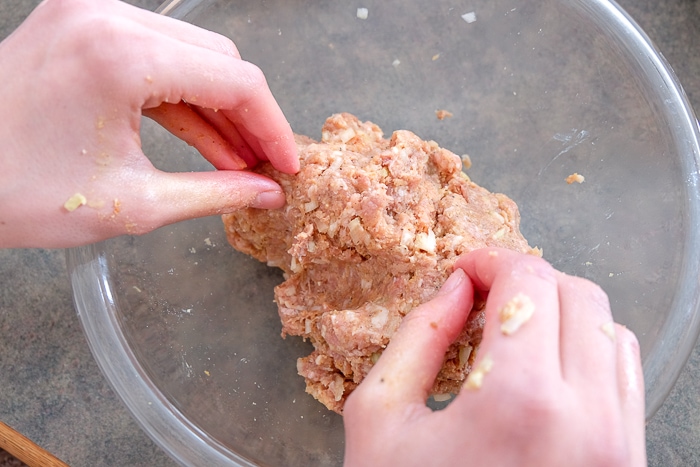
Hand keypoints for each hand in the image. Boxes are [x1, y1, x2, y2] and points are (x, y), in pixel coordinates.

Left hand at [0, 0, 297, 247]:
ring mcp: (90, 13)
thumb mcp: (133, 203)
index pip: (236, 81)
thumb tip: (266, 192)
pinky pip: (153, 55)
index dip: (273, 127)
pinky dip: (180, 97)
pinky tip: (203, 138)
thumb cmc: (17, 191)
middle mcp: (107, 17)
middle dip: (248, 117)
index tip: (287, 163)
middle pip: (218, 59)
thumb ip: (214, 193)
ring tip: (236, 160)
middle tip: (263, 166)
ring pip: (190, 55)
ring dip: (217, 108)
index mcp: (122, 54)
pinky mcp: (79, 24)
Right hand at [343, 248, 645, 466]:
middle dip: (526, 280)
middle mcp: (586, 418)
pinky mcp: (628, 463)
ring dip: (560, 311)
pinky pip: (625, 375)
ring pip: (610, 329)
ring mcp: (618, 445)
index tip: (465, 271)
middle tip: (484, 298)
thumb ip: (416, 338)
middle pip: (577, 294)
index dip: (490, 261)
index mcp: (518, 401)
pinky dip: (587, 350)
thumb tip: (455, 289)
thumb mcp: (380, 420)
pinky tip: (545, 368)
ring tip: (514, 332)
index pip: (528, 281)